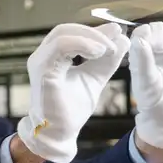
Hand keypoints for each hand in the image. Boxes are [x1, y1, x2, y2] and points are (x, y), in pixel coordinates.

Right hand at [18, 23, 129, 162]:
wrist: (59, 133)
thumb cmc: (71, 109)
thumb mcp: (94, 79)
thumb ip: (106, 61)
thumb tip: (123, 39)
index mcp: (53, 57)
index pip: (72, 33)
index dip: (95, 31)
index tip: (117, 34)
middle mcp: (43, 56)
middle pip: (67, 29)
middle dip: (94, 33)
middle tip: (115, 41)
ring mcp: (40, 61)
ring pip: (63, 34)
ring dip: (90, 37)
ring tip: (108, 48)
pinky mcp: (42, 70)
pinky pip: (61, 46)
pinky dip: (82, 44)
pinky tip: (98, 53)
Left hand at [129, 22, 162, 148]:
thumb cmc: (152, 101)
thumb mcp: (145, 81)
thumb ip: (142, 60)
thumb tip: (140, 38)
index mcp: (142, 54)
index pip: (142, 32)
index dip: (145, 32)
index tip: (148, 44)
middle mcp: (159, 51)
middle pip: (160, 27)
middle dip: (161, 33)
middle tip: (161, 49)